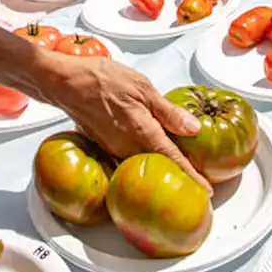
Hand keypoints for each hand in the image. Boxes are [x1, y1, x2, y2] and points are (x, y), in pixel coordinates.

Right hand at [35, 51, 211, 191]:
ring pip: (143, 164)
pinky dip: (142, 160)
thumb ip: (168, 111)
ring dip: (159, 168)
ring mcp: (114, 149)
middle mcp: (128, 147)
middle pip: (159, 167)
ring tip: (176, 169)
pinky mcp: (105, 146)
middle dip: (177, 175)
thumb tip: (193, 128)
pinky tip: (148, 152)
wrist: (65, 82)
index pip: (173, 159)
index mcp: (142, 132)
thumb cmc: (101, 80)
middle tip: (196, 181)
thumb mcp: (142, 88)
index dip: (192, 176)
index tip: (206, 191)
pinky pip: (128, 159)